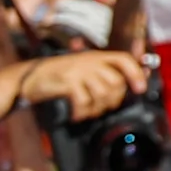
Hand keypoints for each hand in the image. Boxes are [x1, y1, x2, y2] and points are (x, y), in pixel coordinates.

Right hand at [15, 49, 148, 121]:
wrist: (29, 77)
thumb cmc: (57, 77)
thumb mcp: (83, 70)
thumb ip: (105, 75)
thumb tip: (132, 83)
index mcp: (95, 57)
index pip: (123, 60)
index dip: (136, 74)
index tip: (140, 88)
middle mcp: (89, 61)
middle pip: (116, 82)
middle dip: (112, 100)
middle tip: (100, 106)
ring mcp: (78, 70)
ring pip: (103, 93)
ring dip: (97, 108)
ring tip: (87, 111)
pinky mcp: (67, 82)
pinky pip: (84, 101)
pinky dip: (82, 112)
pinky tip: (76, 114)